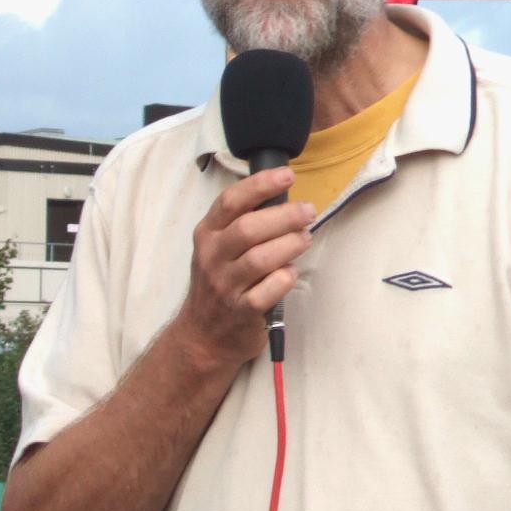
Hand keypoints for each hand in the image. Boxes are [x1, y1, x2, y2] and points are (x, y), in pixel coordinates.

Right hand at [174, 167, 313, 368]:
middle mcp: (212, 257)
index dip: (261, 185)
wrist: (203, 336)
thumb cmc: (220, 283)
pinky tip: (290, 272)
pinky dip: (285, 277)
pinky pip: (269, 289)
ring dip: (290, 244)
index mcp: (207, 234)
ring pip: (261, 258)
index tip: (287, 175)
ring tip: (305, 238)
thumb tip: (283, 196)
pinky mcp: (241, 310)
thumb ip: (242, 223)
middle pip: (248, 228)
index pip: (231, 201)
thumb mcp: (219, 248)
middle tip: (308, 211)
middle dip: (284, 216)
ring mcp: (225, 285)